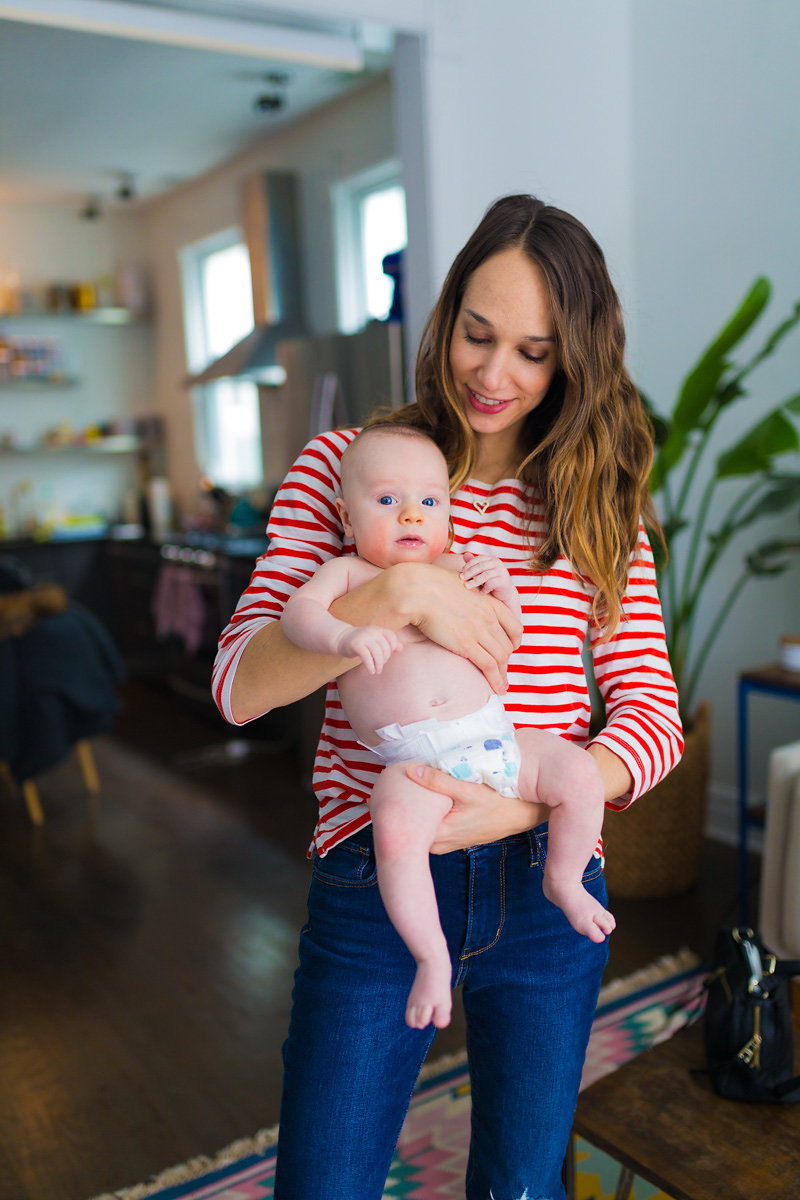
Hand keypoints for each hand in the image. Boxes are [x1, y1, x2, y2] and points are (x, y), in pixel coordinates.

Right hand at [336, 625, 401, 674]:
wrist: (341, 638)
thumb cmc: (361, 641)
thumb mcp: (375, 640)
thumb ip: (388, 643)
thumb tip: (401, 648)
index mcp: (378, 630)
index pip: (392, 637)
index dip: (393, 647)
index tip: (387, 655)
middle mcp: (372, 632)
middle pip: (385, 648)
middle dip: (384, 660)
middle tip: (380, 666)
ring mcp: (363, 637)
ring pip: (377, 653)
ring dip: (379, 665)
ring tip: (377, 671)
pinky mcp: (356, 645)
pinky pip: (366, 657)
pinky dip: (370, 666)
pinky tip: (371, 671)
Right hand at [394, 563, 521, 693]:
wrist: (419, 590)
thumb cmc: (431, 586)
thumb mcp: (461, 586)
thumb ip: (468, 598)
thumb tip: (461, 606)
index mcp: (489, 602)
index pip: (514, 626)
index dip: (515, 641)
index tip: (512, 648)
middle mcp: (489, 617)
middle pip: (507, 645)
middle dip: (506, 661)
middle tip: (500, 671)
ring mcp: (479, 631)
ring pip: (501, 658)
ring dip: (502, 674)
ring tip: (501, 685)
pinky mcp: (467, 644)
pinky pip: (489, 666)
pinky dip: (496, 680)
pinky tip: (498, 689)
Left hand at [406, 763, 547, 852]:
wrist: (521, 814)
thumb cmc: (497, 802)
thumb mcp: (468, 789)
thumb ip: (438, 781)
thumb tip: (411, 770)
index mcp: (440, 833)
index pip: (407, 825)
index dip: (399, 805)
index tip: (394, 787)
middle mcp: (441, 843)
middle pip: (413, 827)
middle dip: (407, 807)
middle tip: (399, 785)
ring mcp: (447, 842)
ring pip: (422, 827)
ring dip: (418, 811)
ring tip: (412, 790)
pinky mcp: (453, 838)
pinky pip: (432, 828)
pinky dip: (429, 815)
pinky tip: (429, 799)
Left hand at [460, 553, 518, 613]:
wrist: (506, 593)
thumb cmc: (492, 581)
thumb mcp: (483, 571)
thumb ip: (475, 564)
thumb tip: (465, 554)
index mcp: (491, 559)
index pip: (478, 559)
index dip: (468, 565)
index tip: (461, 571)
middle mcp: (497, 563)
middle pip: (481, 566)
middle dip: (470, 572)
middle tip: (461, 578)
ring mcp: (501, 571)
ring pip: (485, 575)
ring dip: (474, 581)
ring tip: (467, 586)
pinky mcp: (504, 581)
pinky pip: (491, 584)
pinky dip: (484, 588)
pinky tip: (481, 592)